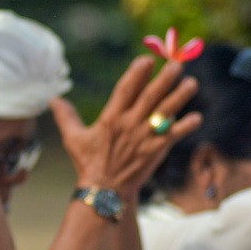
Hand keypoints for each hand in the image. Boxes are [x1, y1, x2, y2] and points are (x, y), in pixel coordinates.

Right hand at [50, 57, 202, 200]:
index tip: (146, 59)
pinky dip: (185, 126)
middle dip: (164, 79)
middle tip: (176, 63)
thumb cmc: (88, 163)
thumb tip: (53, 99)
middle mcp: (129, 125)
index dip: (136, 73)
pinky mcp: (156, 151)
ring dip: (180, 97)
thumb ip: (65, 116)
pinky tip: (197, 117)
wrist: (105, 190)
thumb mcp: (73, 138)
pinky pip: (174, 135)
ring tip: (191, 82)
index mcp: (110, 118)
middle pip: (150, 97)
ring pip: (166, 112)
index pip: (125, 90)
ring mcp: (145, 137)